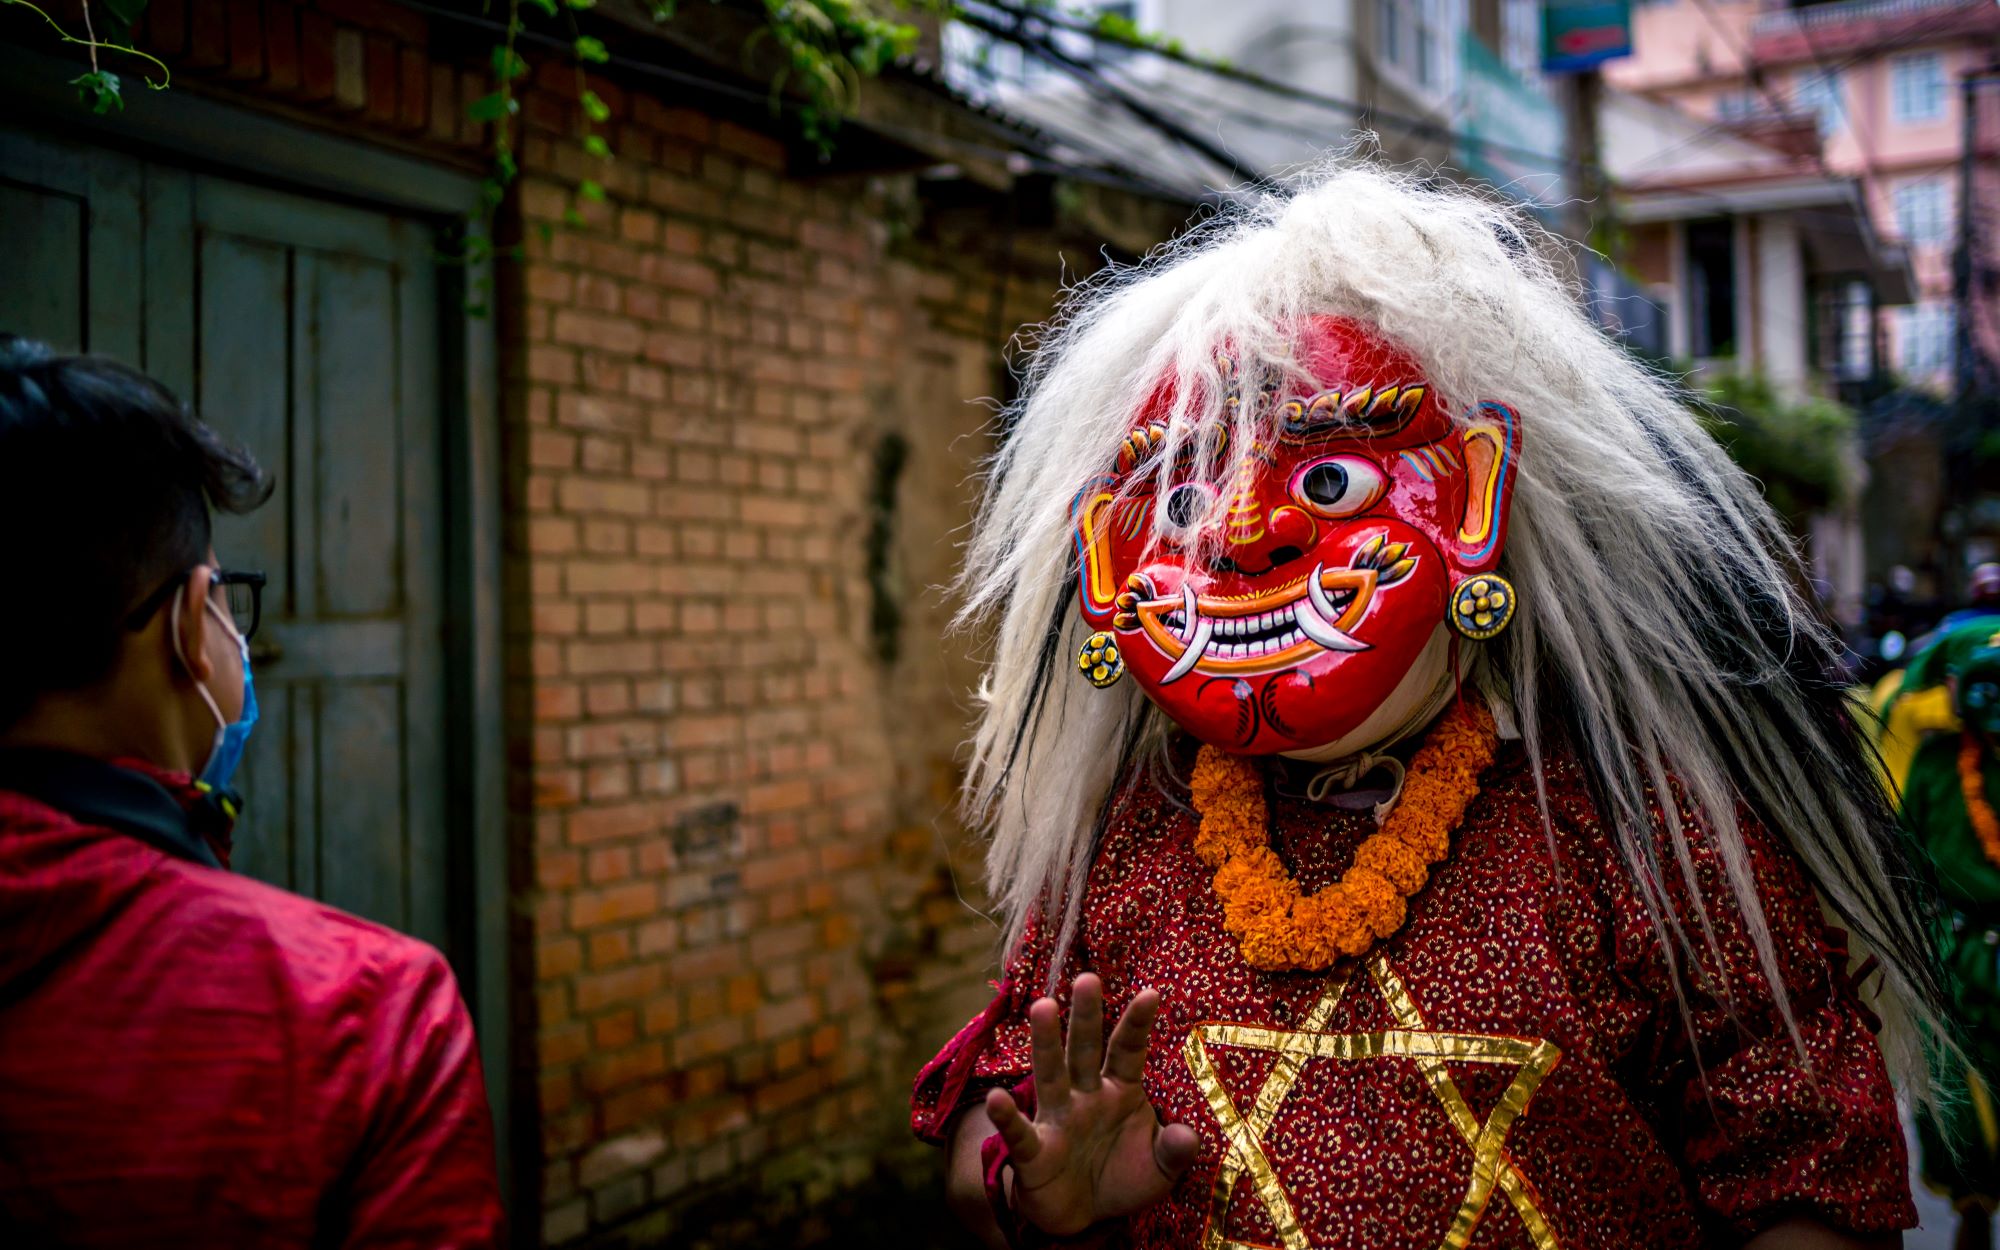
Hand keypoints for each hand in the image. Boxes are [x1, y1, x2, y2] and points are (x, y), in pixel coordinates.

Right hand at [983, 973, 1199, 1235]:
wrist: (1083, 1217)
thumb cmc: (1122, 1178)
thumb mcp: (1160, 1169)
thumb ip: (1175, 1150)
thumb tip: (1189, 1136)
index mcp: (1119, 1091)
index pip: (1128, 1051)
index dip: (1138, 1024)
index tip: (1151, 993)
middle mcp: (1085, 1096)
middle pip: (1085, 1050)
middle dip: (1087, 1016)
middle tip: (1088, 978)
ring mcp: (1057, 1119)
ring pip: (1051, 1074)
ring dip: (1046, 1043)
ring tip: (1044, 1008)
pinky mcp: (1034, 1151)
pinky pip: (1020, 1131)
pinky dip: (1006, 1118)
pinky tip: (997, 1100)